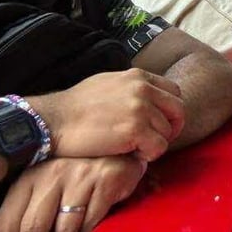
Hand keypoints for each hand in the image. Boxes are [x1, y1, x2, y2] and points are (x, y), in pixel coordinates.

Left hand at [0, 155, 145, 231]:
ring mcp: (79, 175)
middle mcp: (51, 174)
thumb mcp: (48, 189)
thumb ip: (33, 214)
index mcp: (28, 178)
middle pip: (32, 230)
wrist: (119, 150)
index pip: (6, 225)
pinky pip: (90, 224)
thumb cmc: (79, 176)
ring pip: (63, 231)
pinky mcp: (105, 180)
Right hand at [29, 69, 184, 161]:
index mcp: (138, 76)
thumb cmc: (76, 107)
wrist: (53, 120)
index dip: (170, 110)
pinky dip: (148, 155)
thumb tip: (147, 98)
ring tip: (134, 148)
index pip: (173, 92)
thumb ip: (131, 88)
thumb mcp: (108, 83)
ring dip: (154, 144)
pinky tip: (131, 155)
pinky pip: (158, 147)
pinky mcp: (135, 130)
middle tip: (154, 141)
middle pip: (178, 111)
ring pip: (168, 132)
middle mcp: (143, 89)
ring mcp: (141, 108)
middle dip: (171, 128)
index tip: (160, 124)